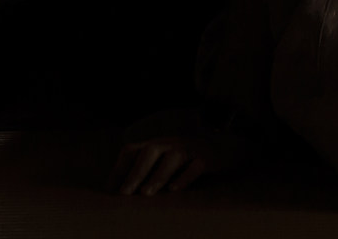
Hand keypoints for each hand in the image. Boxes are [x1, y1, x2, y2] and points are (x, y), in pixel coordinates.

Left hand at [111, 123, 242, 194]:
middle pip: (150, 151)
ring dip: (158, 175)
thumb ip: (148, 170)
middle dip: (136, 172)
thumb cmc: (189, 158)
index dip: (119, 168)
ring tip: (146, 193)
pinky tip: (175, 189)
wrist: (227, 146)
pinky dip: (185, 177)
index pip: (132, 149)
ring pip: (172, 157)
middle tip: (124, 193)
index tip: (110, 190)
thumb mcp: (166, 160)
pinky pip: (195, 165)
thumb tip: (124, 190)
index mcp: (157, 143)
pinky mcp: (207, 157)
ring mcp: (190, 148)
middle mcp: (171, 143)